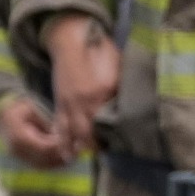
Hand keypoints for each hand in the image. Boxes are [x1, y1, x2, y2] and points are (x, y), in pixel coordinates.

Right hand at [0, 95, 73, 168]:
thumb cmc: (17, 109)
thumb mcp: (32, 110)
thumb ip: (45, 123)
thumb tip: (61, 133)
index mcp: (20, 137)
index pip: (44, 148)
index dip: (60, 147)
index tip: (74, 143)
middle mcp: (19, 151)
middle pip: (45, 160)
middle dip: (63, 156)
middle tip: (80, 150)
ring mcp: (19, 157)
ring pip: (43, 165)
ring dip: (60, 162)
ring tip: (75, 153)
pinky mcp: (22, 160)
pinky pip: (40, 165)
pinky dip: (53, 163)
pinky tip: (65, 157)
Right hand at [47, 13, 121, 154]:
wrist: (70, 37)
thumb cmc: (99, 49)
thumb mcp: (119, 66)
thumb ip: (124, 88)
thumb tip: (135, 105)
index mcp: (101, 92)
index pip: (109, 122)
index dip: (116, 136)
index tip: (126, 145)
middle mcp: (83, 101)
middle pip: (89, 133)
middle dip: (98, 146)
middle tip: (109, 154)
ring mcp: (68, 103)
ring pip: (73, 133)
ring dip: (80, 147)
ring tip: (89, 158)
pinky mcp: (59, 102)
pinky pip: (59, 126)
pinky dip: (63, 140)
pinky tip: (67, 153)